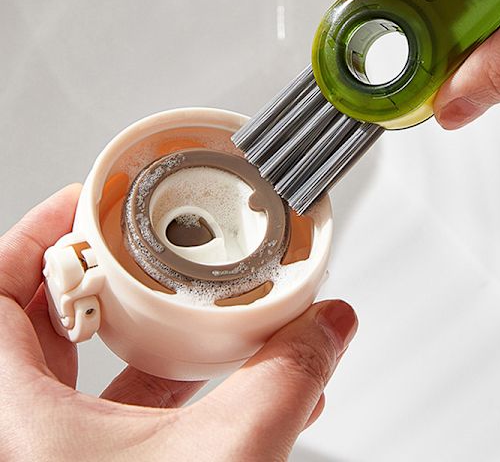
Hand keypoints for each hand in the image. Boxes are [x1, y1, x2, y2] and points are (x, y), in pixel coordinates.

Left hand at [0, 185, 356, 460]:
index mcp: (11, 414)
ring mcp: (48, 451)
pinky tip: (204, 370)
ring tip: (178, 295)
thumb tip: (330, 324)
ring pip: (74, 358)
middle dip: (98, 269)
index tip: (87, 202)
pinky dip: (152, 375)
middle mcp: (16, 428)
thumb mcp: (223, 458)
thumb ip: (286, 380)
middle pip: (35, 313)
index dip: (39, 230)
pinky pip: (106, 402)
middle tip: (139, 238)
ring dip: (132, 323)